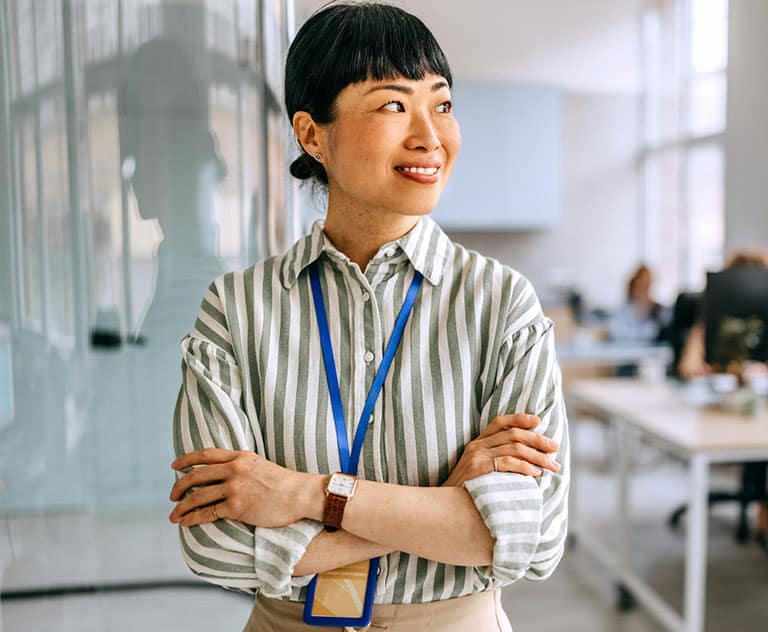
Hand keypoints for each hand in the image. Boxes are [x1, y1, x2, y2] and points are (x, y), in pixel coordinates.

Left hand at [168, 448, 316, 527]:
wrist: (299, 494)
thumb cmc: (283, 483)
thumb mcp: (260, 465)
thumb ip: (241, 466)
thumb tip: (223, 473)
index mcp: (239, 457)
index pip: (205, 455)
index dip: (186, 459)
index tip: (174, 466)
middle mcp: (234, 469)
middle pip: (195, 476)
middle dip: (178, 486)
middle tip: (171, 496)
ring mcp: (234, 488)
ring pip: (197, 496)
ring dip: (181, 506)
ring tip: (173, 515)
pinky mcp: (236, 507)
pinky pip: (207, 513)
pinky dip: (192, 518)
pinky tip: (185, 522)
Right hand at [442, 414, 559, 486]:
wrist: (445, 505)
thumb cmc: (465, 491)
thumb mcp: (477, 470)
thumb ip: (494, 460)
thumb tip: (525, 459)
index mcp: (477, 443)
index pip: (500, 422)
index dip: (519, 418)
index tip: (538, 420)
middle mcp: (477, 446)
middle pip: (513, 434)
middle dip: (538, 439)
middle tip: (554, 447)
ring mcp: (477, 456)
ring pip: (515, 448)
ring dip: (538, 456)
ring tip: (552, 465)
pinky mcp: (480, 468)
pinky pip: (508, 463)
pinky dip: (525, 467)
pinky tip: (536, 473)